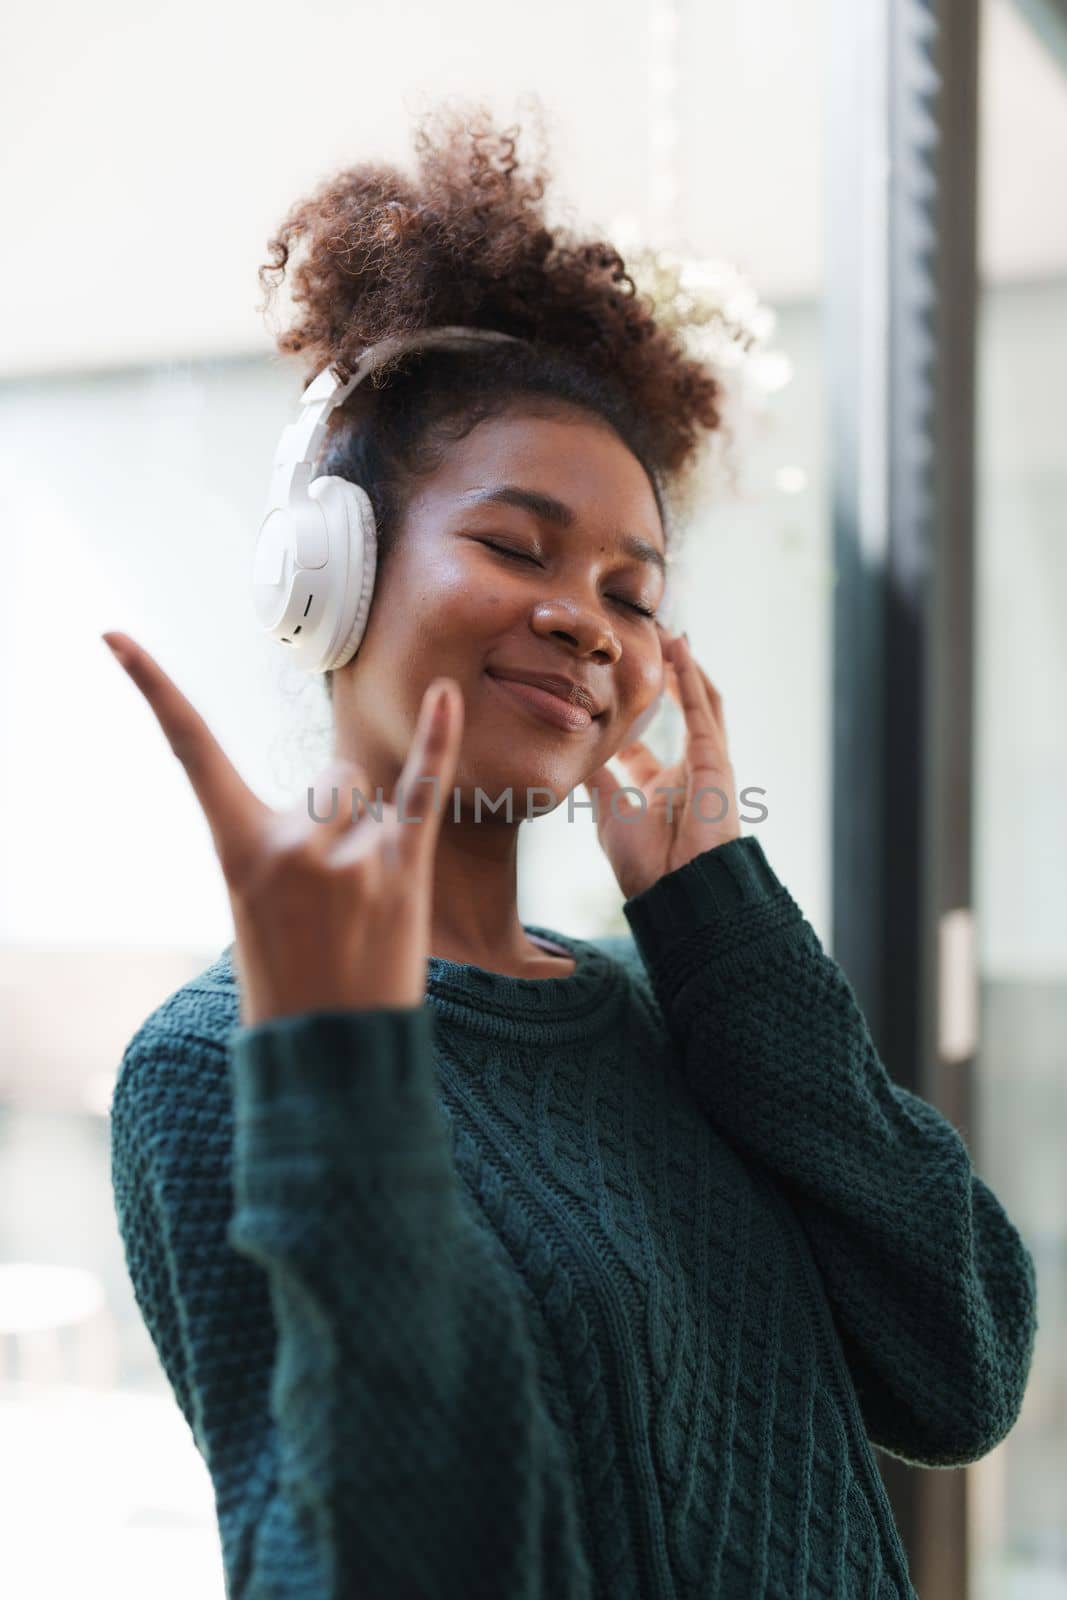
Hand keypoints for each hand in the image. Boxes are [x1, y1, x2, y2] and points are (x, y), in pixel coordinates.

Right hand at [102, 631, 462, 1025]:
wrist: (331, 1057)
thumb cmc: (292, 977)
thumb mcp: (256, 904)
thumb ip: (288, 840)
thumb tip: (339, 792)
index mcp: (238, 849)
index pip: (189, 750)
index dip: (152, 688)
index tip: (115, 634)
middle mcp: (290, 843)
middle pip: (329, 779)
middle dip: (338, 822)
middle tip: (334, 903)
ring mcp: (348, 856)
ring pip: (367, 796)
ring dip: (375, 833)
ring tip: (367, 906)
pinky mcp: (402, 870)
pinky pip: (424, 791)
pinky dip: (438, 741)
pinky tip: (447, 695)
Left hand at [581, 630, 740, 900]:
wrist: (677, 890)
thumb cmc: (645, 864)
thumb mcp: (609, 811)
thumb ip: (598, 779)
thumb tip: (576, 753)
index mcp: (658, 789)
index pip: (641, 743)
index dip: (626, 715)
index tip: (605, 687)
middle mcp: (686, 772)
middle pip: (678, 712)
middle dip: (663, 678)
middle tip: (644, 643)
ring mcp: (705, 763)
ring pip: (699, 702)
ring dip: (684, 667)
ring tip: (667, 633)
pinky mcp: (716, 759)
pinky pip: (706, 709)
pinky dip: (692, 678)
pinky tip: (679, 649)